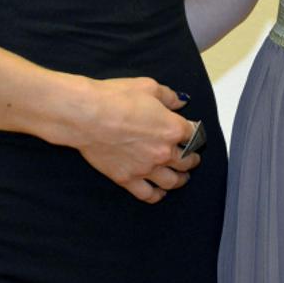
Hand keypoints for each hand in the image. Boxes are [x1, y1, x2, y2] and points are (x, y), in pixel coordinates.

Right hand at [73, 77, 199, 203]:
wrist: (87, 116)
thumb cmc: (116, 98)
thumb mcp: (148, 87)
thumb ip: (169, 96)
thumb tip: (181, 102)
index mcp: (172, 128)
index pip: (194, 135)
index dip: (195, 133)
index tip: (193, 132)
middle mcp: (163, 152)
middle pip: (187, 161)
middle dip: (192, 159)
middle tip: (193, 157)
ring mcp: (146, 169)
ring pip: (172, 182)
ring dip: (180, 180)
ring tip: (182, 177)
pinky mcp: (127, 179)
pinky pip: (148, 195)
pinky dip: (157, 196)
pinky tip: (160, 192)